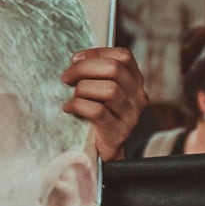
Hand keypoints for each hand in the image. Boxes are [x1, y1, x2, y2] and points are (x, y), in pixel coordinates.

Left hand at [62, 47, 147, 161]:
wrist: (104, 152)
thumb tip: (76, 60)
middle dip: (84, 69)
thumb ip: (97, 74)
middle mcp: (138, 96)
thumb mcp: (102, 92)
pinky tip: (69, 108)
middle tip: (66, 77)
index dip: (97, 53)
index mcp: (135, 81)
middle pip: (114, 69)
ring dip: (82, 89)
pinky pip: (98, 112)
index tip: (76, 58)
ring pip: (109, 89)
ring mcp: (131, 116)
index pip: (123, 56)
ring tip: (72, 96)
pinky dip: (79, 106)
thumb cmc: (98, 116)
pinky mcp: (118, 133)